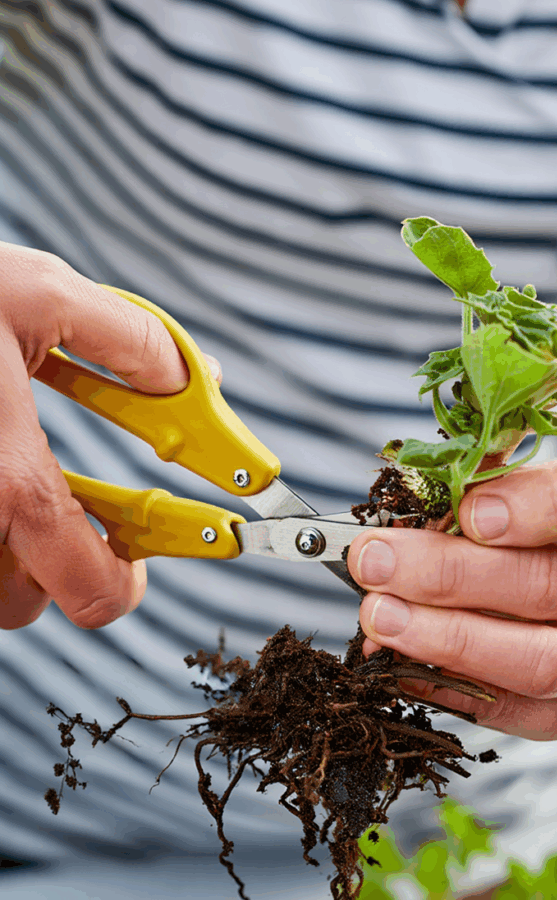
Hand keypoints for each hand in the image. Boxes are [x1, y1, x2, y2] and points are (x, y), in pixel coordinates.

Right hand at [0, 242, 220, 630]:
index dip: (129, 583)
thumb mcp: (39, 293)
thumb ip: (131, 341)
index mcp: (5, 481)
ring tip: (7, 476)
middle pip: (26, 606)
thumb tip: (194, 379)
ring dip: (7, 552)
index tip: (141, 555)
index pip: (92, 592)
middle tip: (68, 505)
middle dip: (55, 566)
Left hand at [347, 453, 556, 738]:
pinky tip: (397, 662)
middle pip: (547, 586)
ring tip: (378, 618)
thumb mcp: (540, 477)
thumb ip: (487, 473)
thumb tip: (416, 485)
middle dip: (448, 576)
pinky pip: (515, 712)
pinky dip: (448, 689)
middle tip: (375, 561)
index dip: (536, 508)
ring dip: (446, 641)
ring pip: (536, 661)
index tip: (469, 512)